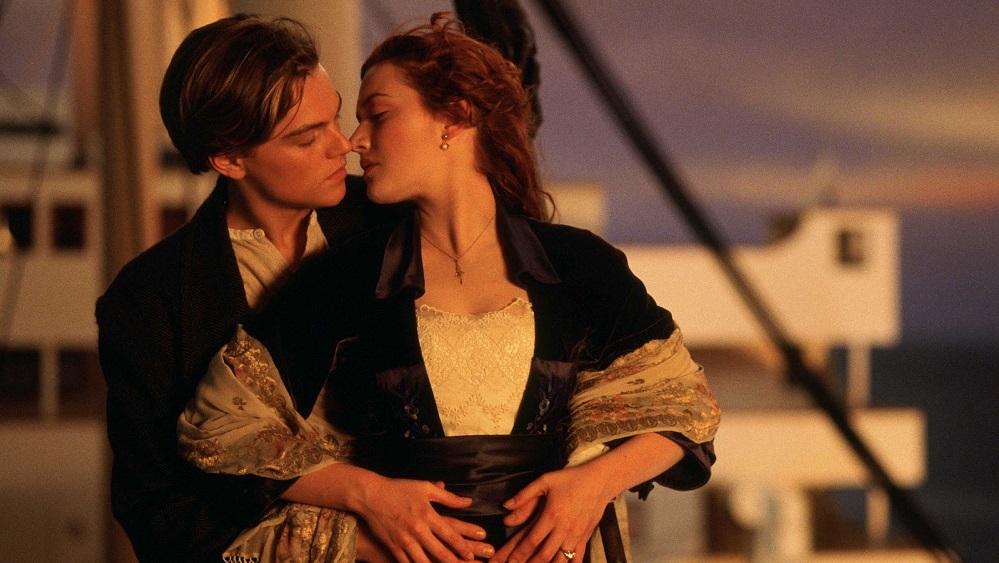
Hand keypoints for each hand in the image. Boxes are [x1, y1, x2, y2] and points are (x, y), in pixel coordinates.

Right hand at [358, 476, 492, 562]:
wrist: (371, 495)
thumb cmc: (400, 489)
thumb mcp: (425, 488)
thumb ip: (448, 498)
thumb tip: (468, 502)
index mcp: (428, 514)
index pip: (450, 535)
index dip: (463, 547)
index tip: (471, 555)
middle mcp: (418, 530)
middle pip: (440, 552)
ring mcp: (405, 540)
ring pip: (424, 562)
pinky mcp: (393, 546)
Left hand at [489, 466, 607, 562]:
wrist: (599, 480)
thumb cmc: (571, 479)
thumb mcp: (545, 481)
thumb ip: (524, 494)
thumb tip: (506, 506)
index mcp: (552, 515)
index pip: (532, 540)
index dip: (519, 553)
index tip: (510, 561)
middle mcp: (564, 528)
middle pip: (545, 554)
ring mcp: (576, 534)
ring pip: (561, 559)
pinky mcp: (586, 537)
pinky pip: (577, 557)